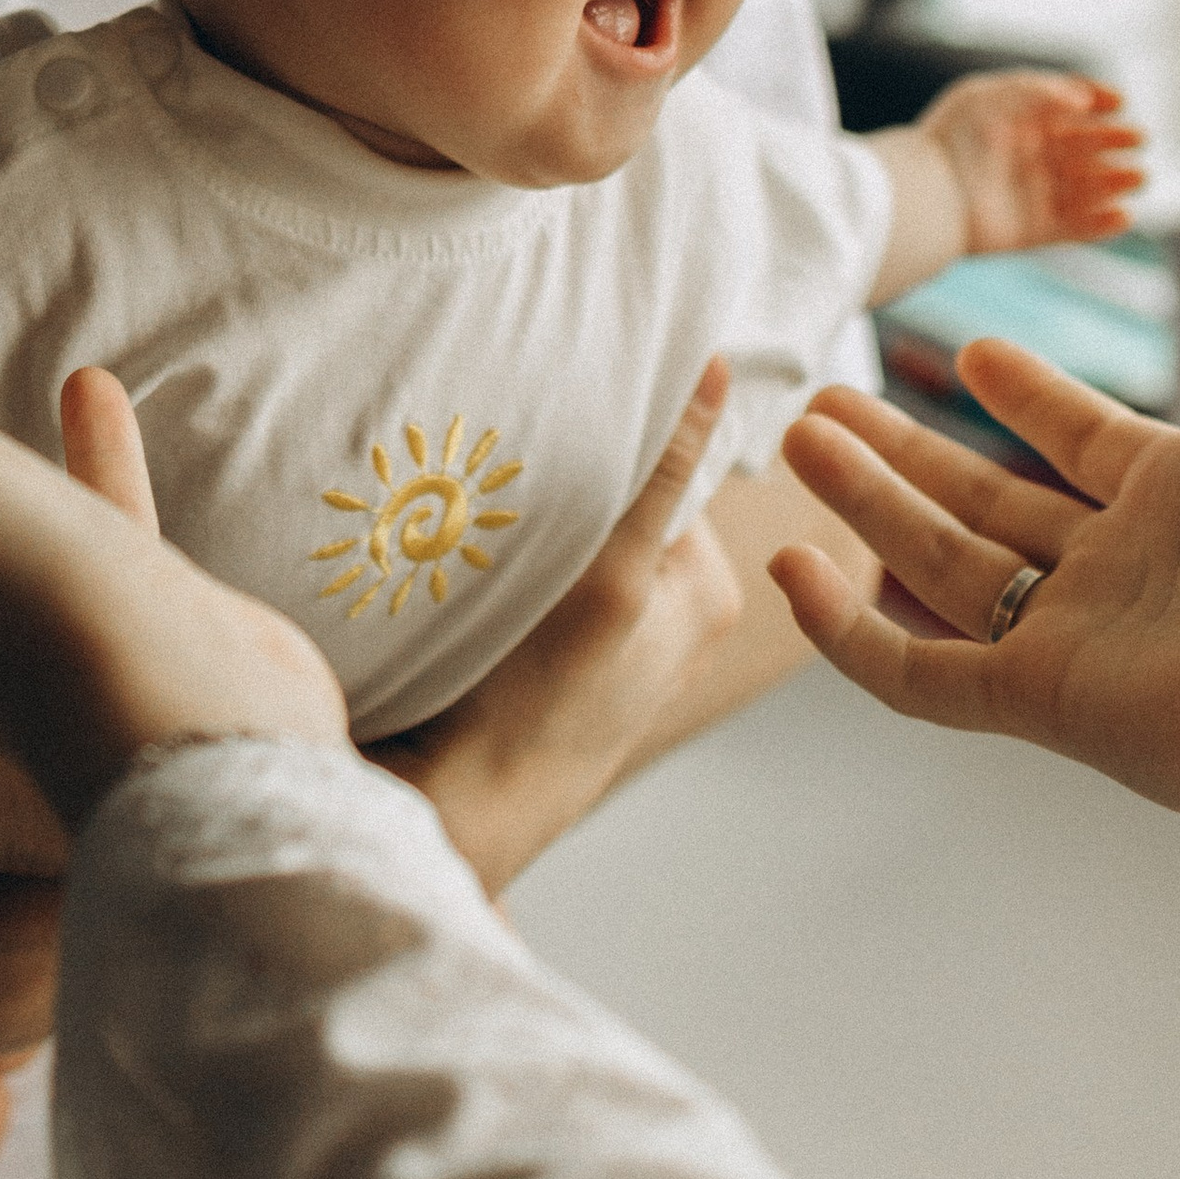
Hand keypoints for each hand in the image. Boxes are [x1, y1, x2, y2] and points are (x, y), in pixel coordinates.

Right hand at [373, 362, 742, 894]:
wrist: (460, 810)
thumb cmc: (540, 708)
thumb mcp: (612, 576)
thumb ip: (664, 473)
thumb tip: (718, 369)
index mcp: (709, 590)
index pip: (665, 469)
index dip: (608, 444)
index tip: (549, 435)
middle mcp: (675, 615)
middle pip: (621, 504)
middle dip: (569, 487)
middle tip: (507, 484)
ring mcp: (617, 644)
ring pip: (577, 542)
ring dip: (532, 526)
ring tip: (484, 532)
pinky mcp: (563, 663)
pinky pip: (545, 583)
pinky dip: (513, 568)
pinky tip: (475, 577)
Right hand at [771, 257, 1179, 953]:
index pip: (1081, 439)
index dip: (1027, 394)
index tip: (972, 349)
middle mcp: (1118, 569)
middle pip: (985, 500)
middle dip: (905, 451)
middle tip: (828, 402)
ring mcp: (1071, 637)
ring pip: (939, 564)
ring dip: (867, 504)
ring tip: (799, 440)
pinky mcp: (1039, 702)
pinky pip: (919, 672)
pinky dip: (849, 633)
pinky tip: (795, 573)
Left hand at [915, 69, 1144, 252]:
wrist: (926, 192)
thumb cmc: (952, 138)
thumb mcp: (990, 94)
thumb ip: (1039, 89)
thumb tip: (1083, 100)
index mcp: (1020, 122)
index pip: (1070, 108)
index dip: (1098, 102)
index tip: (1121, 102)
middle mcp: (1030, 157)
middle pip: (1085, 148)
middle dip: (1115, 142)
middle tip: (1140, 140)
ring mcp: (1033, 195)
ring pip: (1087, 188)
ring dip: (1116, 182)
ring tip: (1139, 177)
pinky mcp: (1032, 232)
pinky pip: (1075, 229)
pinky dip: (1101, 225)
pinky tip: (1124, 215)